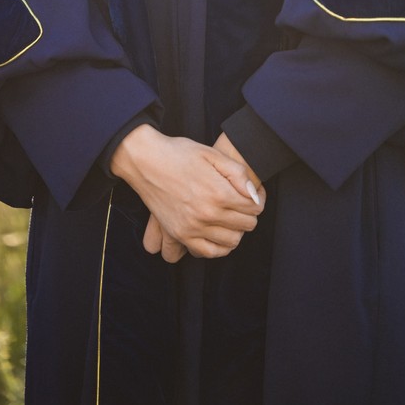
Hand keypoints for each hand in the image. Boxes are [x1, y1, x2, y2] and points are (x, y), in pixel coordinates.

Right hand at [110, 125, 264, 259]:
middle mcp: (207, 214)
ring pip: (231, 241)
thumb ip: (238, 173)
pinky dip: (219, 247)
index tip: (252, 193)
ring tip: (231, 217)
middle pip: (246, 225)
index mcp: (218, 193)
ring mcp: (192, 227)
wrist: (145, 160)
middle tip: (242, 203)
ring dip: (236, 230)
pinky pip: (208, 252)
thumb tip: (254, 195)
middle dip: (249, 214)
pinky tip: (219, 234)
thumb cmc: (179, 153)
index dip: (258, 199)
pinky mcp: (180, 235)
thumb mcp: (212, 154)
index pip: (254, 208)